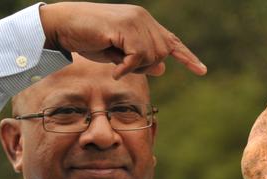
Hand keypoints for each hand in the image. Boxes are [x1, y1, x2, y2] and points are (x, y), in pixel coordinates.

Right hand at [39, 2, 206, 78]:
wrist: (64, 26)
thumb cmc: (88, 39)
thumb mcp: (117, 54)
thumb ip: (139, 59)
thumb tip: (163, 67)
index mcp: (143, 22)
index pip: (171, 41)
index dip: (187, 57)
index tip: (202, 71)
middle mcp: (143, 18)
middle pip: (161, 53)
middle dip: (144, 66)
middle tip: (121, 66)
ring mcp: (136, 20)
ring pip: (152, 55)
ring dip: (134, 67)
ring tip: (115, 63)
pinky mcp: (125, 26)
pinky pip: (138, 56)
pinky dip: (126, 68)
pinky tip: (114, 69)